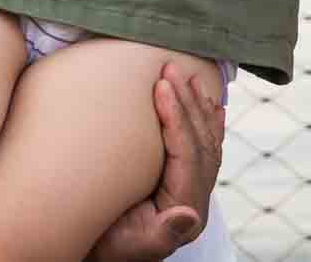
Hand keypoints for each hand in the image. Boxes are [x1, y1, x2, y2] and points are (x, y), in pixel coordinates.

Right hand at [89, 66, 225, 260]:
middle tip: (171, 68)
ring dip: (197, 106)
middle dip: (187, 102)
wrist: (97, 251)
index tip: (162, 85)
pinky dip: (207, 123)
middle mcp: (194, 199)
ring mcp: (191, 190)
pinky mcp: (182, 183)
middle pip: (199, 142)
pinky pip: (202, 147)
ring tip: (189, 76)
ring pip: (204, 141)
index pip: (187, 154)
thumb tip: (191, 214)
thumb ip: (163, 234)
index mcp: (184, 208)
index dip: (177, 117)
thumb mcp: (130, 245)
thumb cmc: (106, 247)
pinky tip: (213, 105)